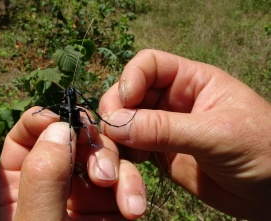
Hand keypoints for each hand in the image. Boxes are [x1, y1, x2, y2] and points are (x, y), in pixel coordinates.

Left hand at [0, 107, 145, 220]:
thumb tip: (60, 128)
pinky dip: (133, 189)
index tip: (66, 123)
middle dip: (92, 147)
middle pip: (72, 139)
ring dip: (119, 170)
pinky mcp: (111, 207)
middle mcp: (53, 183)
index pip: (27, 134)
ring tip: (126, 201)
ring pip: (104, 157)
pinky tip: (134, 209)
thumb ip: (42, 179)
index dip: (44, 120)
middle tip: (104, 173)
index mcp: (20, 184)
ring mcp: (84, 194)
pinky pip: (125, 183)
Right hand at [99, 49, 270, 219]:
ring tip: (117, 158)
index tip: (125, 102)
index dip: (131, 78)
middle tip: (113, 135)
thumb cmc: (263, 151)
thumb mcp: (216, 135)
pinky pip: (131, 150)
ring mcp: (164, 129)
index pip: (149, 65)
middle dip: (116, 112)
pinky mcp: (160, 155)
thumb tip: (116, 123)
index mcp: (191, 81)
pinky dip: (123, 158)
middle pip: (128, 94)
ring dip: (115, 139)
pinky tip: (129, 169)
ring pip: (124, 124)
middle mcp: (173, 101)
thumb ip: (165, 129)